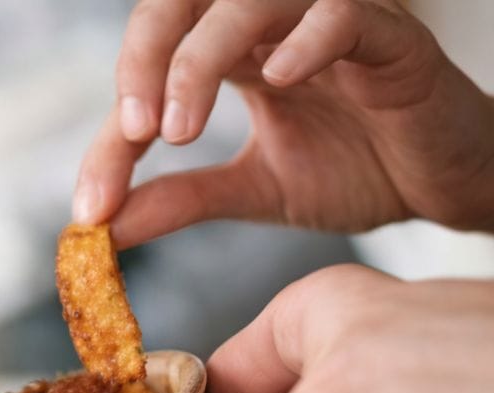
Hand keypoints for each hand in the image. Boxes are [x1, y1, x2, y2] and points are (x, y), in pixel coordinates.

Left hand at [75, 0, 493, 244]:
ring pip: (251, 0)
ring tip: (179, 128)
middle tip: (133, 132)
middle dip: (144, 59)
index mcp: (231, 57)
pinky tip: (279, 80)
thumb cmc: (356, 170)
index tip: (92, 207)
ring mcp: (327, 26)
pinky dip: (308, 37)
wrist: (443, 187)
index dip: (111, 137)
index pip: (150, 71)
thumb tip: (98, 227)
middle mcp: (270, 30)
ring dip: (201, 56)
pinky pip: (344, 12)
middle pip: (183, 1)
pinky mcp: (389, 39)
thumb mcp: (251, 191)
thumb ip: (179, 199)